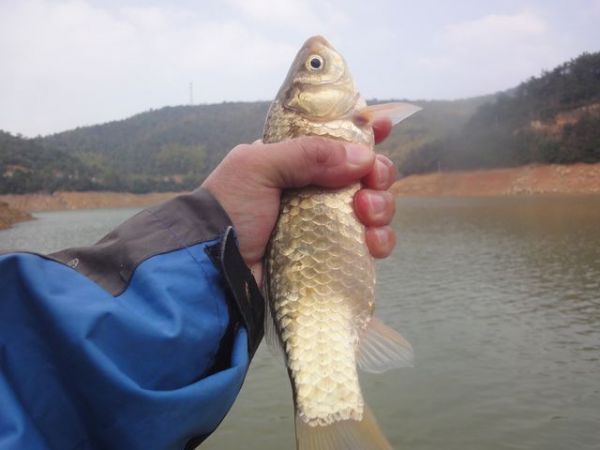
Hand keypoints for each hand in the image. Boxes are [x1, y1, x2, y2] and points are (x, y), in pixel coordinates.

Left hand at [202, 120, 395, 283]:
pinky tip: (373, 244)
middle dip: (378, 174)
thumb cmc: (229, 209)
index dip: (364, 130)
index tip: (386, 126)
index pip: (336, 138)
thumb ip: (306, 154)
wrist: (214, 267)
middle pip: (365, 172)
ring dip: (382, 207)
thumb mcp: (258, 167)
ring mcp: (325, 222)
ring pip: (374, 206)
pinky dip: (381, 241)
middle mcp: (315, 188)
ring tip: (366, 215)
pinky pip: (370, 243)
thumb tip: (362, 157)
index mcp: (295, 160)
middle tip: (370, 184)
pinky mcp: (332, 253)